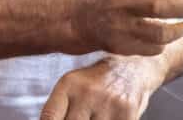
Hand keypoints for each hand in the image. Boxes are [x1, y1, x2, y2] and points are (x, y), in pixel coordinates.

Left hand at [39, 55, 163, 119]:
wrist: (134, 67)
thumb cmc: (97, 82)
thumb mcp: (74, 86)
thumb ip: (59, 109)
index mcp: (69, 84)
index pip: (49, 118)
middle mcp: (88, 92)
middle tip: (83, 117)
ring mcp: (108, 103)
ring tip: (96, 115)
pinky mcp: (127, 113)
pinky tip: (108, 117)